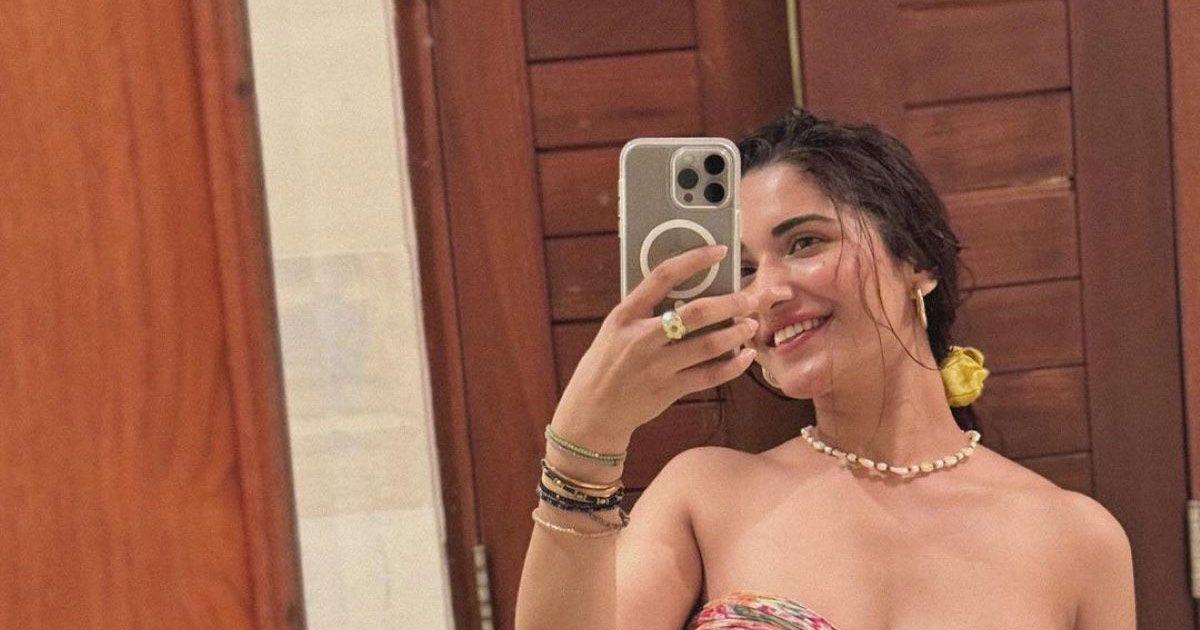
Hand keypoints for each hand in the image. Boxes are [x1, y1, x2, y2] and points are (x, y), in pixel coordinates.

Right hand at [550, 244, 760, 449]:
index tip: (720, 251)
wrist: (591, 412)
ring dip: (736, 333)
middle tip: (748, 299)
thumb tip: (687, 293)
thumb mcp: (614, 330)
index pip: (663, 276)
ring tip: (751, 325)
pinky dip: (733, 366)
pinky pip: (709, 376)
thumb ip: (644, 313)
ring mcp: (655, 366)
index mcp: (625, 315)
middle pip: (696, 313)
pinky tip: (746, 356)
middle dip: (730, 303)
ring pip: (708, 345)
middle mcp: (640, 338)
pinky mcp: (668, 390)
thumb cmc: (605, 365)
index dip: (695, 260)